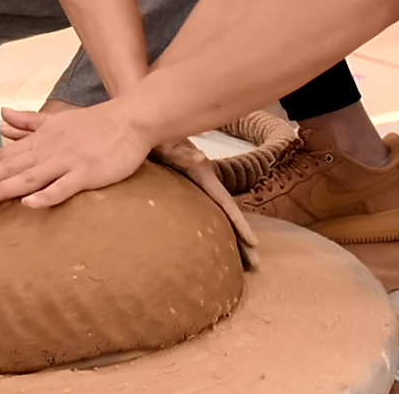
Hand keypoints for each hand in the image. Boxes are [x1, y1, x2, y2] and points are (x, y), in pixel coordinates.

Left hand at [0, 101, 148, 207]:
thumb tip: (3, 117)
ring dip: (4, 187)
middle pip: (10, 165)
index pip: (4, 153)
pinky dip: (47, 195)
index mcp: (41, 140)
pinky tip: (30, 204)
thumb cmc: (95, 123)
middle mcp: (48, 151)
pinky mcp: (87, 173)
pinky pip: (64, 187)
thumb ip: (30, 122)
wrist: (132, 119)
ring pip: (30, 177)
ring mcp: (67, 162)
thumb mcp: (58, 120)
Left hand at [150, 138, 260, 268]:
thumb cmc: (155, 139)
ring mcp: (196, 189)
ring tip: (242, 264)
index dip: (240, 224)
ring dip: (231, 239)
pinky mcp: (185, 192)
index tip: (254, 244)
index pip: (226, 203)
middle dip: (243, 240)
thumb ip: (181, 152)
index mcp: (203, 175)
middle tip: (255, 266)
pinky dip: (214, 232)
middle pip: (228, 215)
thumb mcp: (166, 145)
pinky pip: (205, 215)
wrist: (143, 131)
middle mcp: (205, 184)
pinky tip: (214, 247)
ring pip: (218, 217)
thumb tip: (200, 157)